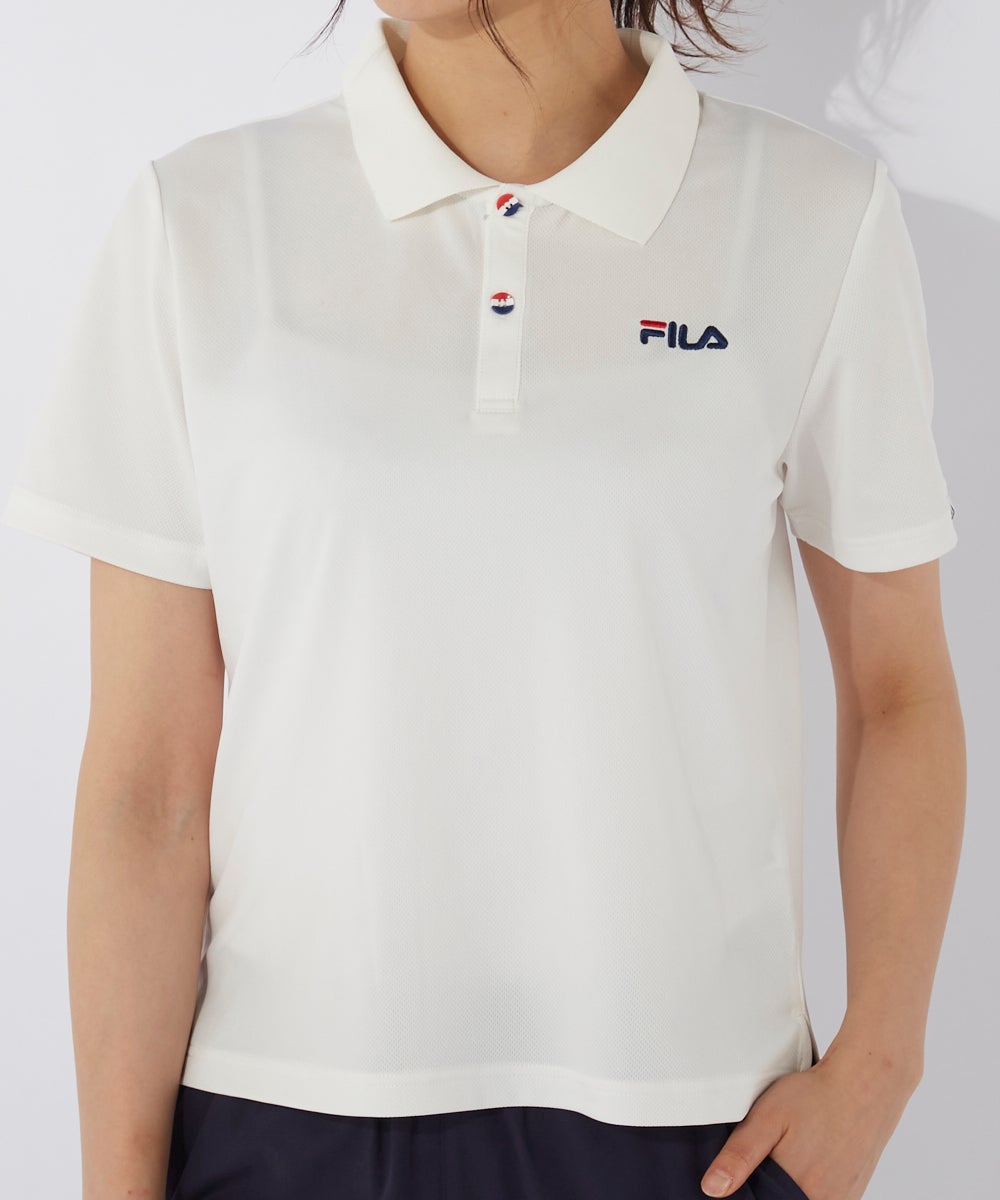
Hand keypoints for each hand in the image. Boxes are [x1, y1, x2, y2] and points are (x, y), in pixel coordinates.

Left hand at [699, 1043, 919, 1198]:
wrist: (865, 1085)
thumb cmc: (815, 1097)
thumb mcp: (768, 1117)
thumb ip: (739, 1154)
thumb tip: (712, 1189)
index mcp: (799, 1192)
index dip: (747, 1192)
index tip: (740, 1179)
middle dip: (764, 1188)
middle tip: (765, 1157)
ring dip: (784, 1188)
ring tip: (785, 1153)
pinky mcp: (851, 1194)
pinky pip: (819, 1198)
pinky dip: (804, 1186)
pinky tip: (801, 1161)